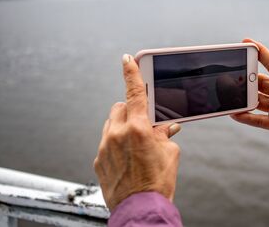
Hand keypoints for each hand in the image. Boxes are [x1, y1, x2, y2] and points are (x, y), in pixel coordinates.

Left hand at [93, 54, 181, 209]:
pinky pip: (106, 141)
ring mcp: (105, 147)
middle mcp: (117, 134)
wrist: (141, 210)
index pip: (134, 92)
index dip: (131, 73)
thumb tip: (165, 127)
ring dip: (122, 125)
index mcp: (138, 129)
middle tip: (143, 123)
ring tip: (134, 143)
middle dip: (131, 110)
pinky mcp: (98, 159)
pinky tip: (126, 158)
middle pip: (120, 107)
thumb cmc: (158, 183)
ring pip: (111, 123)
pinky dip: (115, 143)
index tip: (127, 59)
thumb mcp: (170, 154)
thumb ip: (164, 134)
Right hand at [231, 39, 268, 160]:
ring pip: (258, 100)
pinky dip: (247, 117)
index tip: (247, 43)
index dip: (260, 53)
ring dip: (246, 99)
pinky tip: (237, 114)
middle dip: (249, 79)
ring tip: (234, 97)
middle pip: (263, 82)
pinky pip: (258, 119)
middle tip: (236, 77)